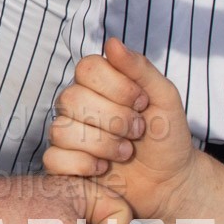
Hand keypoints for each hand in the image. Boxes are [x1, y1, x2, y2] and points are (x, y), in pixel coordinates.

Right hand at [43, 39, 201, 223]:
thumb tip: (111, 42)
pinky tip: (104, 168)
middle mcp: (78, 104)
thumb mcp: (165, 98)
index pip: (87, 68)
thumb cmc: (167, 136)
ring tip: (126, 152)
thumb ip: (141, 68)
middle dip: (114, 119)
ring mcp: (68, 134)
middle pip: (71, 98)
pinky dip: (82, 165)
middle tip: (138, 131)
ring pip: (61, 130)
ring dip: (102, 144)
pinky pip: (53, 158)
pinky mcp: (63, 165)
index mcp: (99, 83)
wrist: (170, 181)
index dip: (116, 86)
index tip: (142, 103)